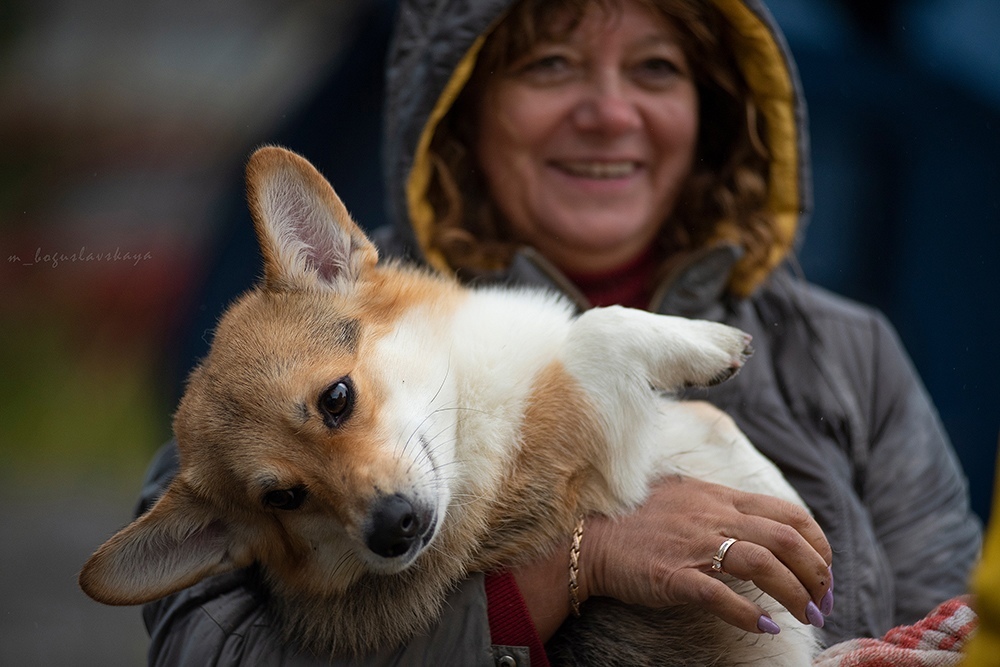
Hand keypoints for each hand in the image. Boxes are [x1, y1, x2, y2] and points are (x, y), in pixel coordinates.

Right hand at [578, 475, 832, 633]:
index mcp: (721, 497)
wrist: (590, 537)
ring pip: (763, 564)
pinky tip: (765, 627)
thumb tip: (760, 520)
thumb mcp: (685, 495)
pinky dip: (748, 614)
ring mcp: (694, 545)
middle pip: (786, 539)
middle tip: (823, 601)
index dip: (818, 544)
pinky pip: (720, 595)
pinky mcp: (674, 575)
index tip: (823, 570)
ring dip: (795, 594)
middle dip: (817, 573)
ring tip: (807, 616)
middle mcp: (714, 516)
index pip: (790, 513)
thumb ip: (722, 504)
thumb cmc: (638, 520)